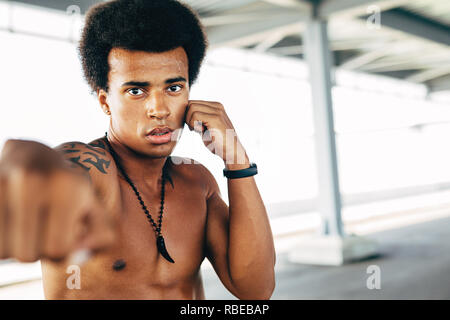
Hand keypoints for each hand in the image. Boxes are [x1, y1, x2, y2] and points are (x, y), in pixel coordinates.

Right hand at [0, 140, 114, 262]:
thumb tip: (78, 258)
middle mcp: (33, 182)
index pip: (58, 249)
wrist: (31, 154)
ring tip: (25, 224)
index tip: (62, 231)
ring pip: (4, 251)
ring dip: (14, 246)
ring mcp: (3, 183)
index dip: (61, 248)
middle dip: (37, 249)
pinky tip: (10, 220)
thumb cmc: (67, 187)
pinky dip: (0, 237)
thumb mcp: (92, 206)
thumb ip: (99, 235)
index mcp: (68, 188)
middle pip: (27, 254)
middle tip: (41, 228)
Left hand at [184, 100, 248, 165]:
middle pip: (190, 103)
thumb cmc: (218, 143)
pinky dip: (194, 125)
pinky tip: (202, 132)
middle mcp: (217, 106)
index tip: (195, 128)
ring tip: (200, 131)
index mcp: (215, 106)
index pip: (192, 103)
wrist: (231, 153)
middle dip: (187, 117)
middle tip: (195, 129)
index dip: (188, 116)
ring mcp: (217, 111)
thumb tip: (184, 114)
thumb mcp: (205, 128)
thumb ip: (198, 119)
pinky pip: (195, 115)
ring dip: (190, 121)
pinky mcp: (216, 118)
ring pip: (191, 108)